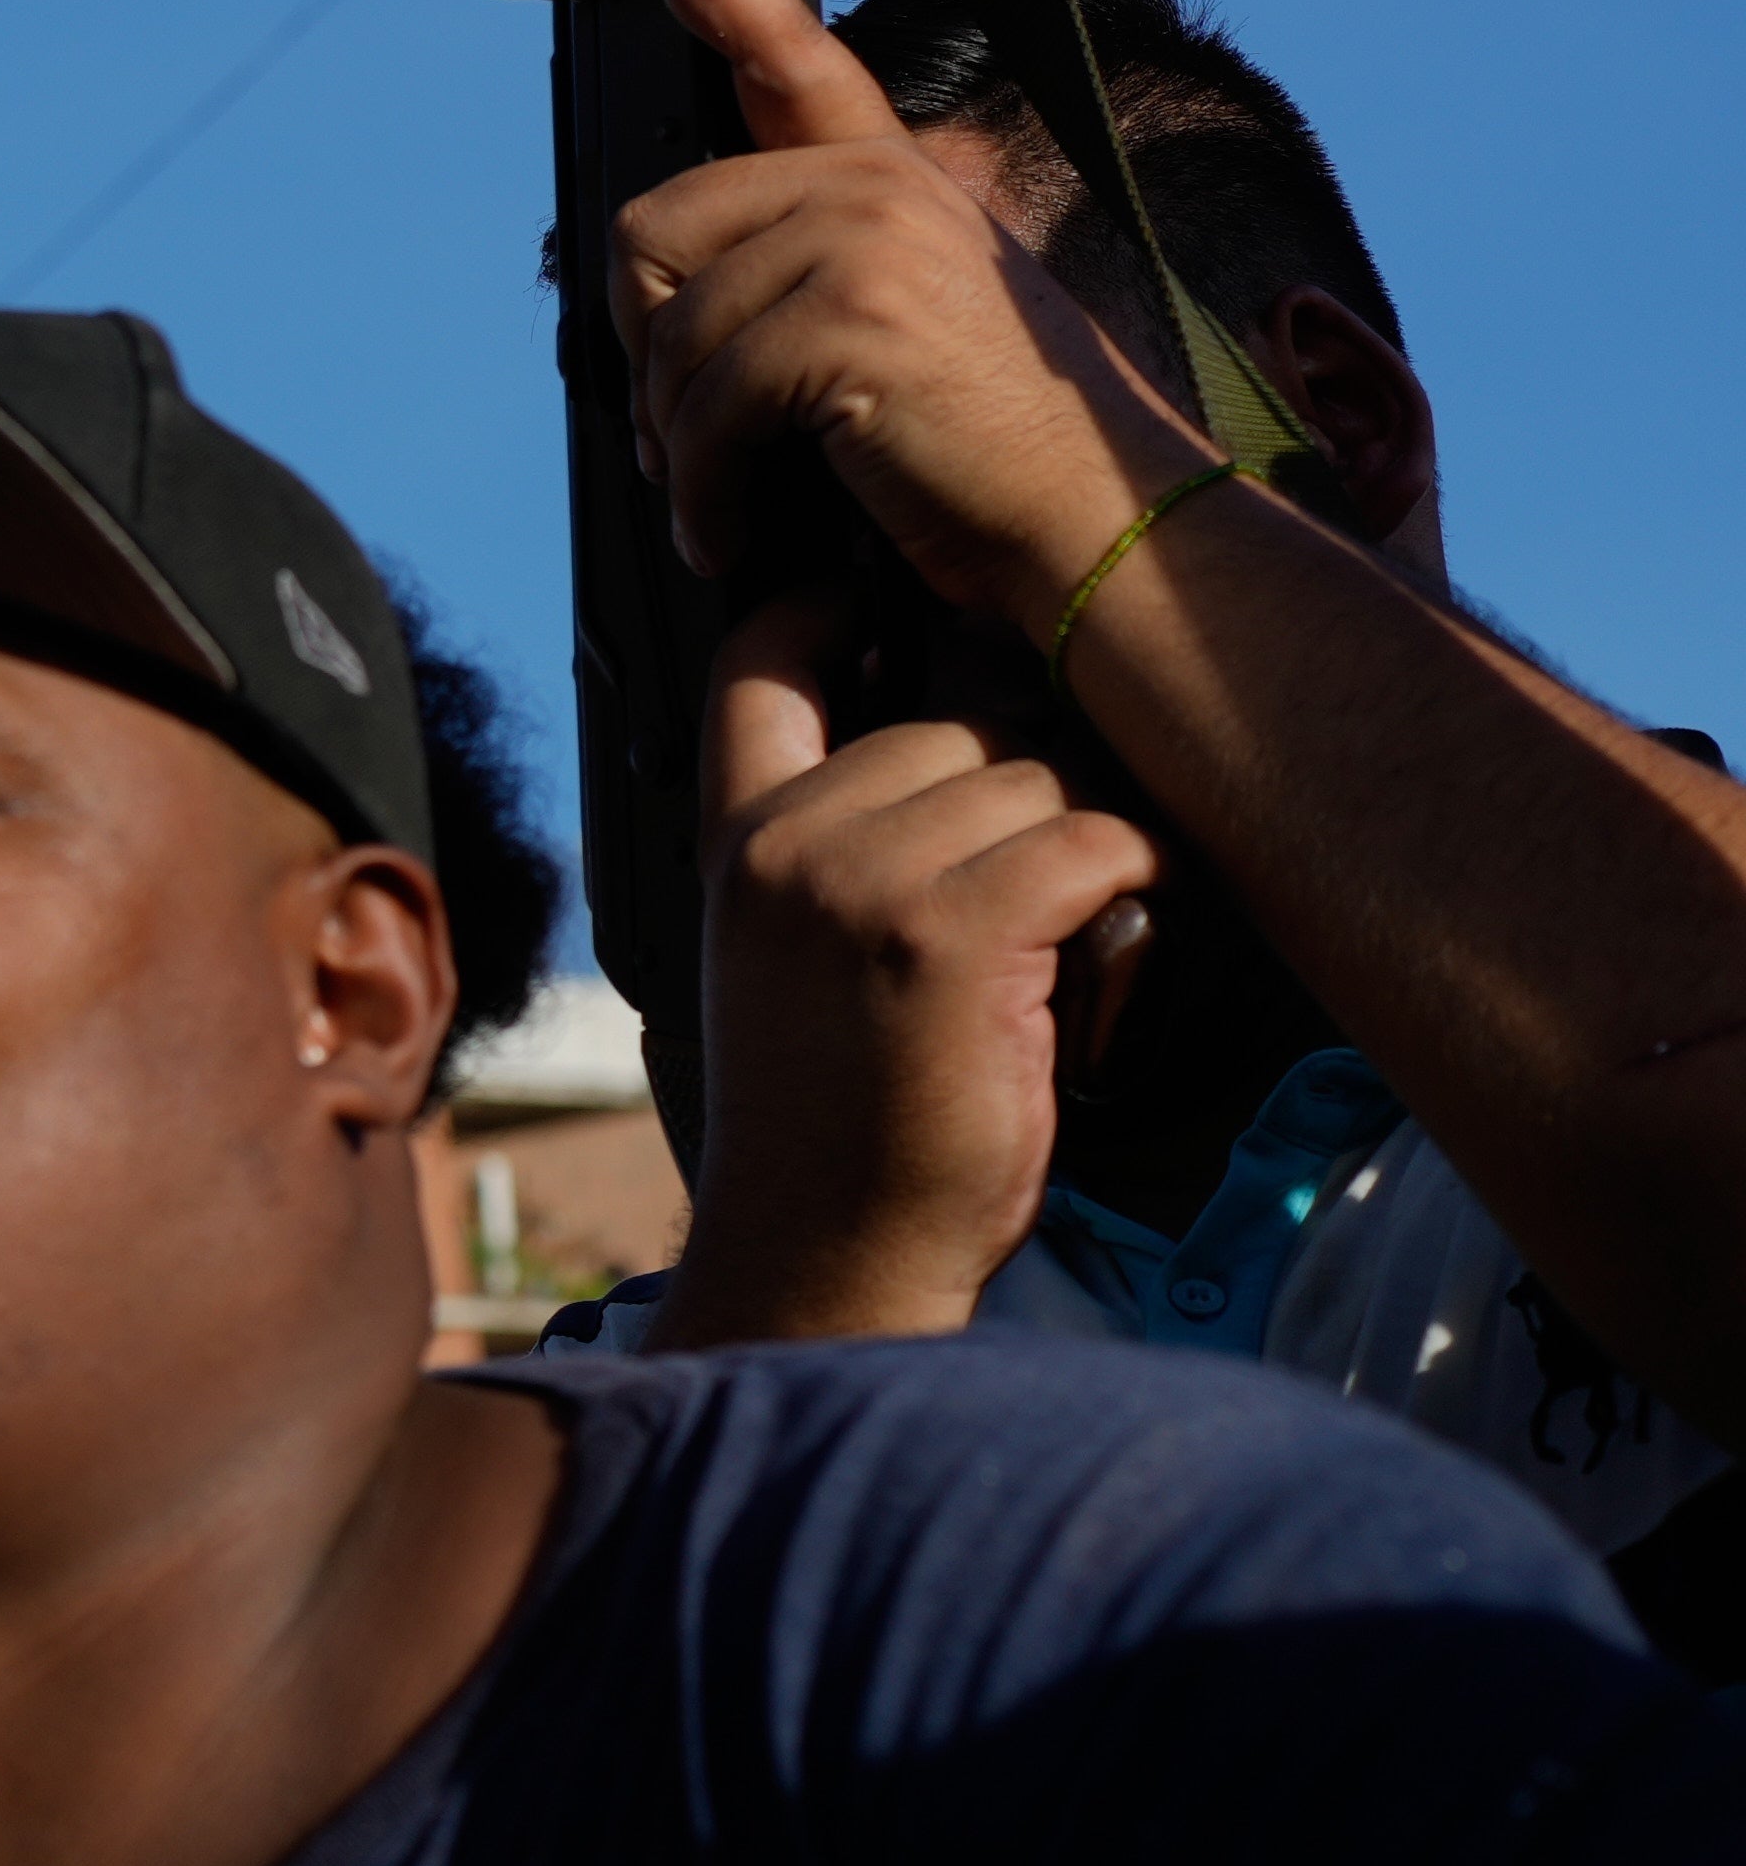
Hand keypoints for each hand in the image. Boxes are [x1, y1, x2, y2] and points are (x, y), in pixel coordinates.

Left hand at [589, 0, 1220, 637]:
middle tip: (681, 437)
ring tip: (721, 499)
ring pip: (669, 332)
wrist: (1099, 521)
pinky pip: (704, 406)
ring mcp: (867, 240)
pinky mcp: (852, 317)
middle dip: (644, 350)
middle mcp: (876, 184)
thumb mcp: (898, 319)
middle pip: (650, 230)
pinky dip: (700, 491)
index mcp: (886, 171)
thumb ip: (799, 266)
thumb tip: (654, 305)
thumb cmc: (985, 449)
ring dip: (676, 442)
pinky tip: (730, 530)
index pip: (776, 37)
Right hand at [651, 590, 1163, 1348]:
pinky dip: (1135, 878)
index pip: (759, 663)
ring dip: (1083, 844)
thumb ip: (831, 850)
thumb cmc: (835, 1123)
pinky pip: (1092, 841)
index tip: (888, 612)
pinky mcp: (954, 935)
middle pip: (952, 722)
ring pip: (1033, 779)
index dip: (827, 612)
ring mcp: (861, 882)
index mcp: (730, 844)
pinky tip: (1121, 931)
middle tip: (1042, 880)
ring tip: (1073, 930)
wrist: (829, 1252)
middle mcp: (783, 845)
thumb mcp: (785, 959)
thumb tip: (968, 755)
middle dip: (1020, 786)